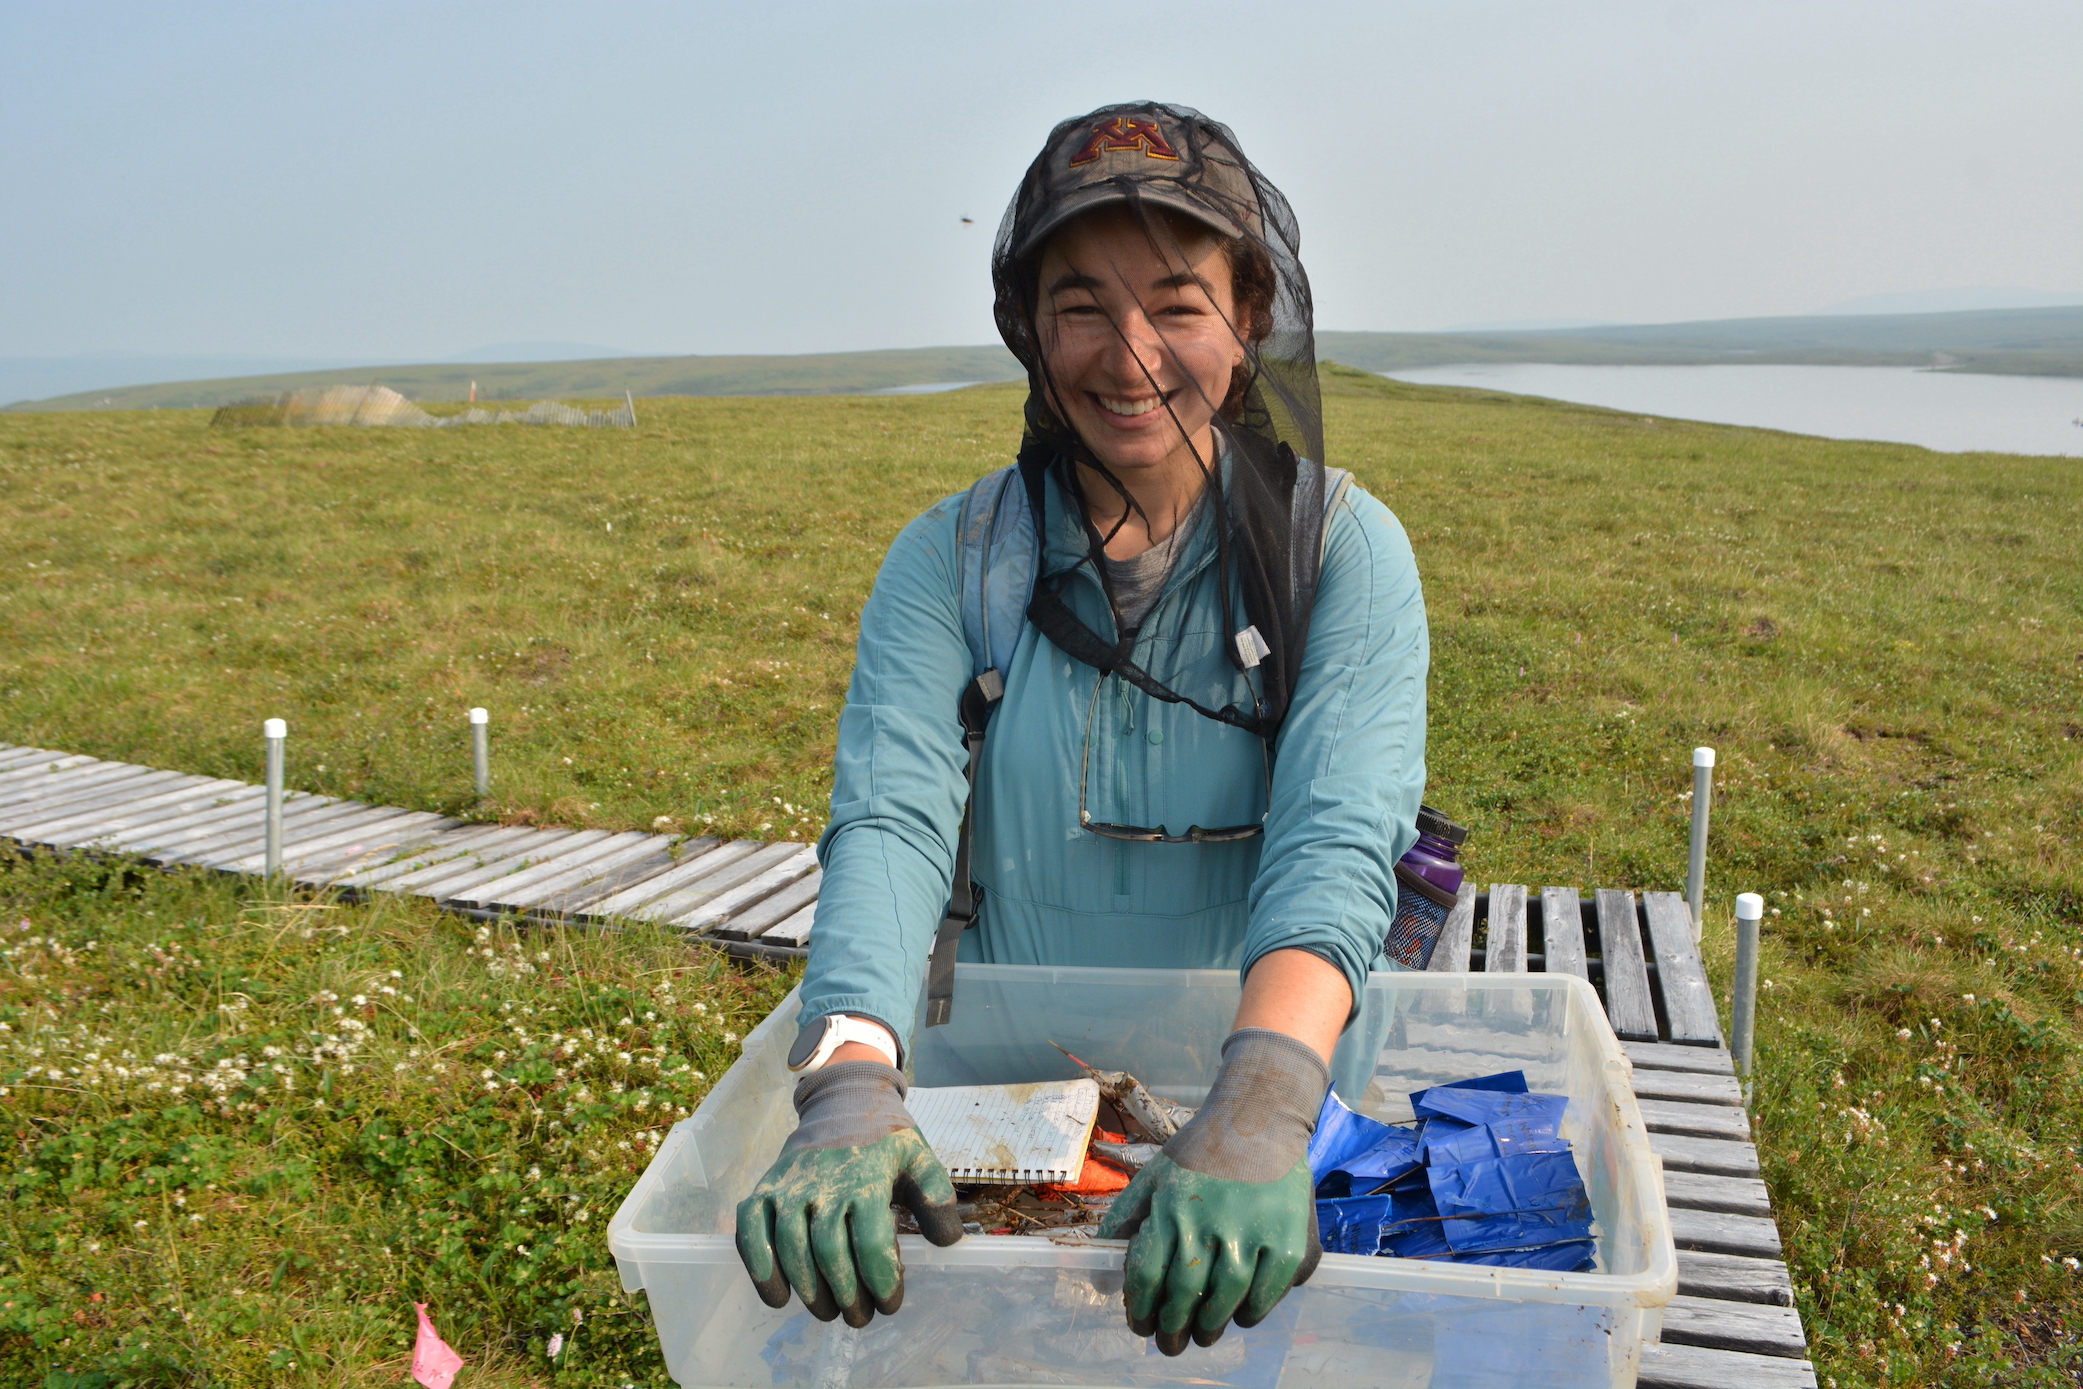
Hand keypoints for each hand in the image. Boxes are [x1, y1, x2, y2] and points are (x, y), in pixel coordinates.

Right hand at [734, 1061, 961, 1326]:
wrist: (843, 1100)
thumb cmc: (884, 1139)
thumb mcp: (919, 1158)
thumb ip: (936, 1196)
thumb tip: (948, 1242)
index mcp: (867, 1177)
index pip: (872, 1240)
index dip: (881, 1280)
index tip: (890, 1304)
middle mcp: (825, 1181)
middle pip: (829, 1250)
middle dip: (845, 1295)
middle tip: (858, 1318)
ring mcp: (790, 1185)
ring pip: (790, 1246)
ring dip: (808, 1289)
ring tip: (827, 1313)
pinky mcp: (765, 1187)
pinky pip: (750, 1230)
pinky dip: (759, 1267)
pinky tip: (777, 1297)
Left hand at [1098, 1153, 1319, 1352]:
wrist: (1260, 1117)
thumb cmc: (1202, 1150)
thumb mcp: (1154, 1176)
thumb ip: (1125, 1222)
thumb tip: (1100, 1278)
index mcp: (1170, 1207)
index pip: (1146, 1275)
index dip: (1140, 1309)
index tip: (1140, 1325)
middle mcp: (1208, 1221)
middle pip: (1184, 1293)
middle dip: (1172, 1328)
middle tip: (1171, 1344)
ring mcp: (1251, 1231)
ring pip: (1225, 1299)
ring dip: (1210, 1325)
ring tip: (1203, 1334)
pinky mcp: (1288, 1239)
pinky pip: (1268, 1292)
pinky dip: (1253, 1312)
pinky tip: (1242, 1316)